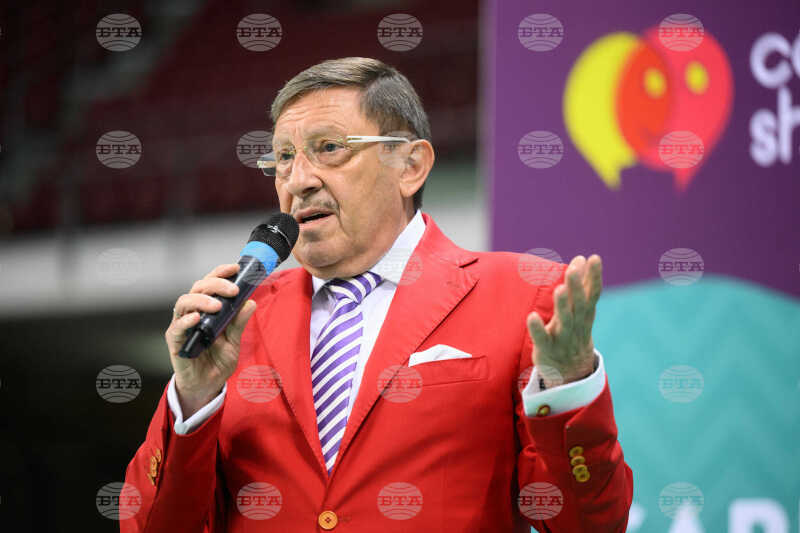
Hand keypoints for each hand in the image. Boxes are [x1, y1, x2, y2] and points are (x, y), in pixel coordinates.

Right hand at [165, 263, 256, 417]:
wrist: (207, 385)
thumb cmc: (218, 360)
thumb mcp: (234, 341)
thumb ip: (239, 323)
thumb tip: (251, 302)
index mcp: (207, 308)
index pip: (210, 283)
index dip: (221, 272)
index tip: (236, 268)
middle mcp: (192, 312)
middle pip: (198, 287)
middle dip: (216, 284)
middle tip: (233, 290)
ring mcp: (182, 325)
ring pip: (184, 302)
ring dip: (201, 300)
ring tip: (217, 305)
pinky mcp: (175, 341)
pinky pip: (176, 327)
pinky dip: (186, 320)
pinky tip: (197, 318)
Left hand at [526, 254, 601, 386]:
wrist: (571, 372)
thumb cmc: (575, 332)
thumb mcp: (582, 310)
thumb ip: (583, 286)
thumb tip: (584, 258)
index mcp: (585, 314)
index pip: (593, 293)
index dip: (594, 276)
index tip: (594, 258)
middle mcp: (577, 324)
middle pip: (578, 305)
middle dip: (576, 287)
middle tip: (574, 268)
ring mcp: (563, 337)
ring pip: (564, 320)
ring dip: (562, 305)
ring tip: (558, 289)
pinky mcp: (547, 348)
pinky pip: (542, 339)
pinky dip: (538, 329)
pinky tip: (532, 316)